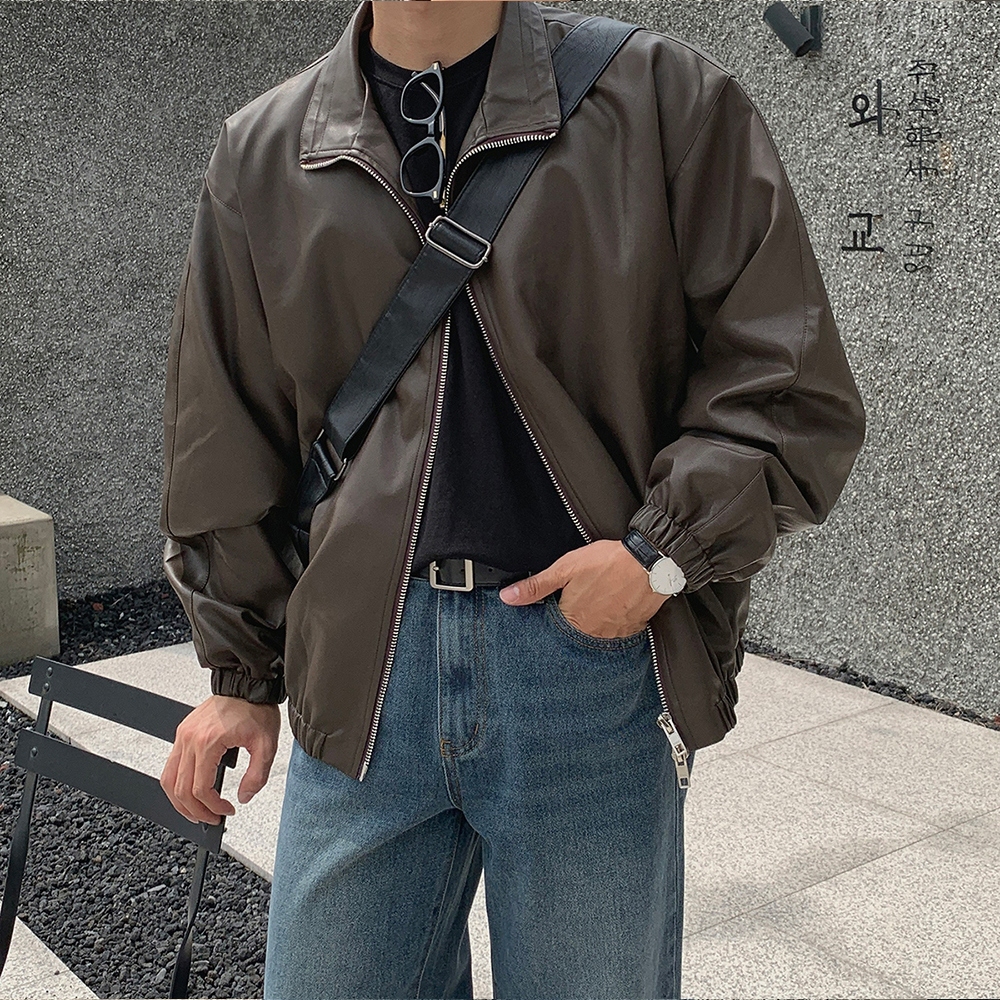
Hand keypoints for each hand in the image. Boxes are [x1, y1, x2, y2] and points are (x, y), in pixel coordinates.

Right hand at [159, 694, 280, 824]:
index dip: (213, 807)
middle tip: (212, 819)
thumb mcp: (267, 745)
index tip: (227, 811)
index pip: (200, 789)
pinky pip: (171, 765)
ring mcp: (183, 735)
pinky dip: (177, 783)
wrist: (247, 685)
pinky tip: (191, 791)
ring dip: (180, 801)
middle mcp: (190, 739)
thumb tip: (244, 797)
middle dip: (196, 811)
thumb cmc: (256, 709)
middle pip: (180, 790)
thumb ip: (257, 775)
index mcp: (208, 742)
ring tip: (198, 812)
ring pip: (168, 779)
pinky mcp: (183, 732)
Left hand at [499, 539, 669, 639]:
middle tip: (587, 597)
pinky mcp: (633, 630)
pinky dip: (615, 621)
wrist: (650, 562)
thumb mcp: (565, 569)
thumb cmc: (608, 562)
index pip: (555, 627)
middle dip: (577, 618)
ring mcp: (614, 634)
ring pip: (597, 633)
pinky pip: (618, 631)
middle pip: (577, 632)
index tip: (562, 603)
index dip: (556, 613)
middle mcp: (592, 633)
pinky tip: (617, 605)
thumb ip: (536, 586)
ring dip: (597, 620)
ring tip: (602, 599)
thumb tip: (507, 597)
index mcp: (572, 619)